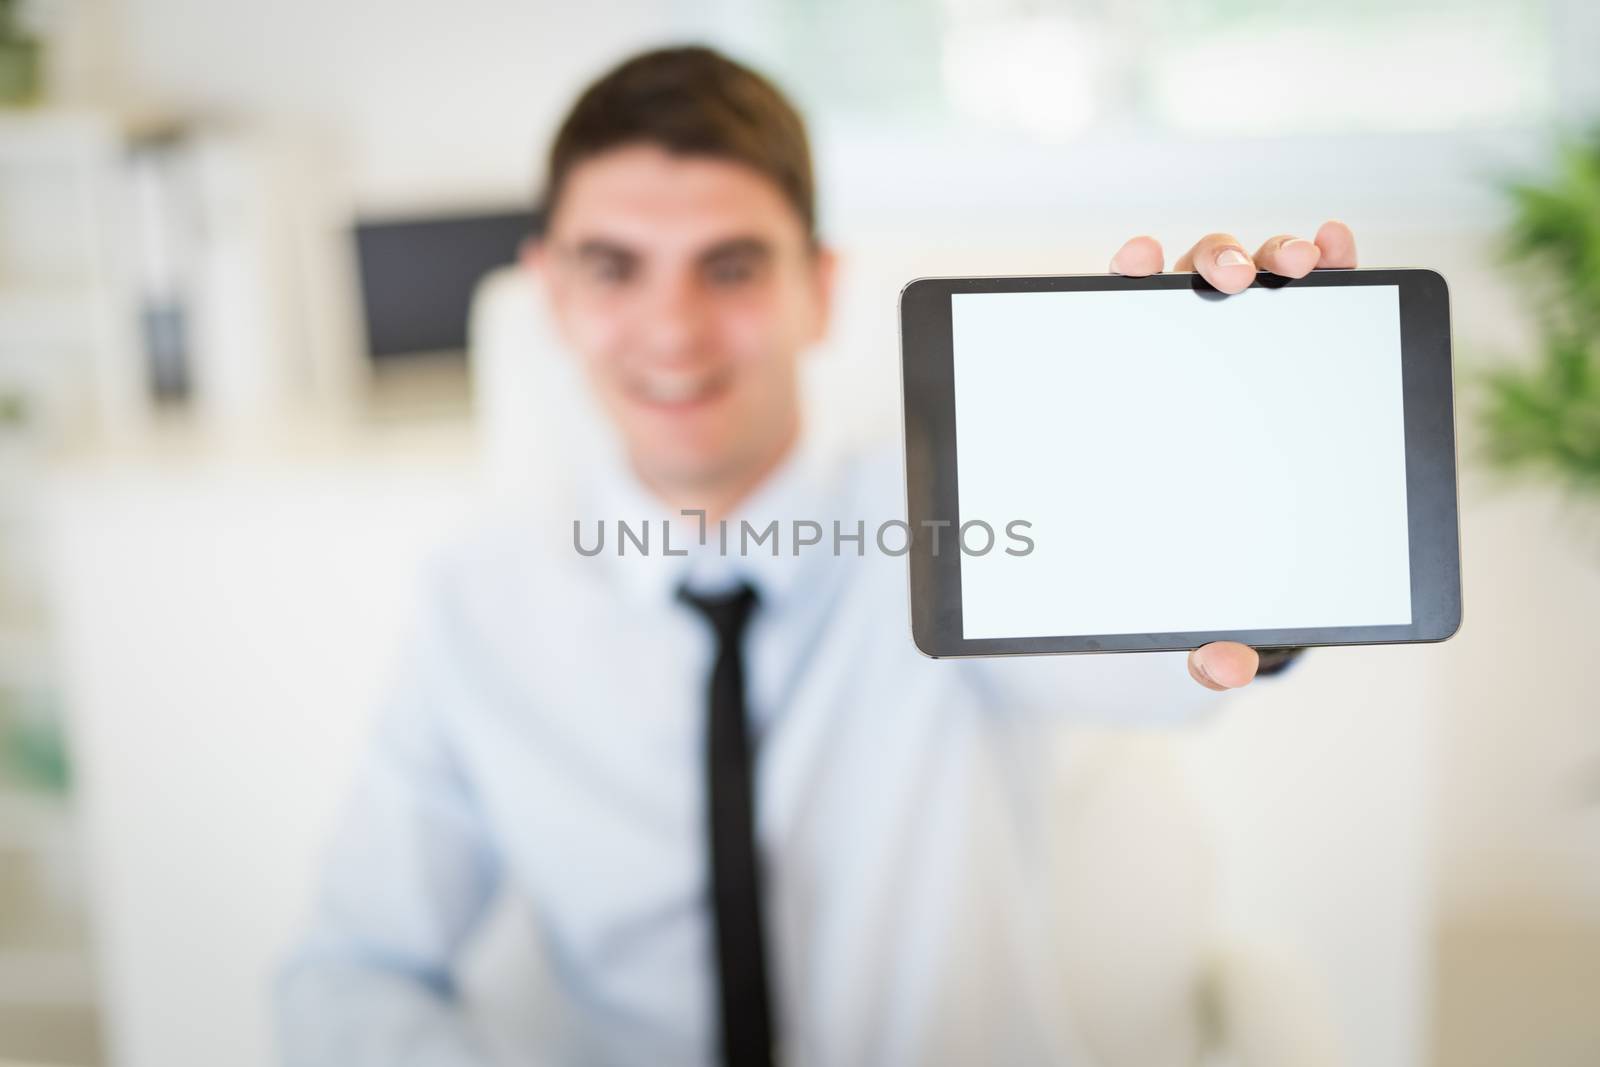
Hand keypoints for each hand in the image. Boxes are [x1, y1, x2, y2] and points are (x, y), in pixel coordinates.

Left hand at [1109, 220, 1356, 687]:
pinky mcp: (1300, 343)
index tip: (1134, 265)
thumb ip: (1207, 638)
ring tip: (1296, 263)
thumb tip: (1223, 670)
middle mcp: (1182, 360)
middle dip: (1204, 265)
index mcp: (1138, 403)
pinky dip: (1324, 262)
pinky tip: (1338, 247)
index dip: (1123, 285)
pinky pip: (1311, 295)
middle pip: (1183, 291)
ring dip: (1270, 255)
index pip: (1118, 327)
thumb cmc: (1202, 567)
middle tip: (1229, 277)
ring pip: (1246, 280)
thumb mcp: (1200, 601)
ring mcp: (1240, 344)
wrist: (1248, 563)